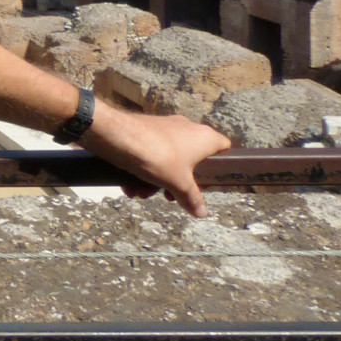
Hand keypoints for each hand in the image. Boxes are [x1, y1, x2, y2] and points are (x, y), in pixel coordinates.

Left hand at [81, 107, 230, 217]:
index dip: (220, 164)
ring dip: (155, 179)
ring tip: (142, 193)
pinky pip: (150, 152)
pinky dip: (142, 169)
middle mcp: (187, 128)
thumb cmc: (158, 157)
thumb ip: (191, 198)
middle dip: (178, 181)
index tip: (209, 180)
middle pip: (191, 159)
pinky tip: (129, 185)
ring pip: (167, 158)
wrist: (117, 135)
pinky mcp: (146, 128)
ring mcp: (166, 126)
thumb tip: (202, 213)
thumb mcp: (178, 183)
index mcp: (204, 137)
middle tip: (169, 196)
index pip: (223, 147)